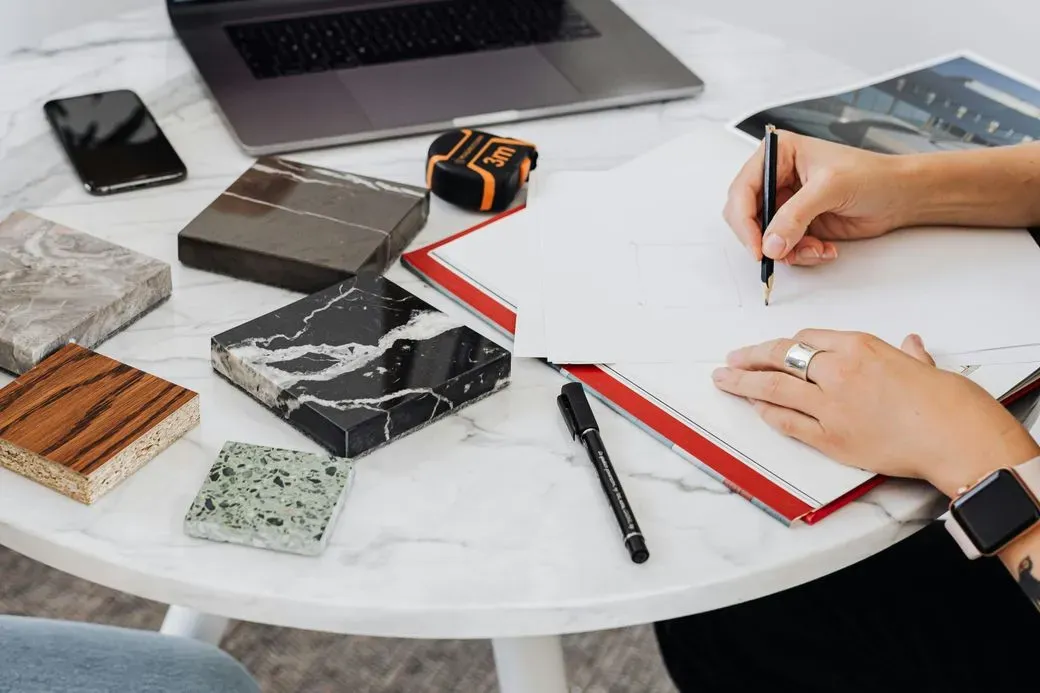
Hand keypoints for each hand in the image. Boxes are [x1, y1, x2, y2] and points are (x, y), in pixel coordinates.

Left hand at [711, 330, 1039, 496]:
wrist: (955, 436)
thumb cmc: (946, 402)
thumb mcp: (923, 365)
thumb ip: (908, 355)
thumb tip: (909, 345)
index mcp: (859, 347)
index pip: (806, 338)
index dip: (785, 344)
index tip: (772, 349)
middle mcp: (838, 371)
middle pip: (780, 357)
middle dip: (750, 357)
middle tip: (731, 359)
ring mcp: (830, 406)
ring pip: (774, 388)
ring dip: (743, 383)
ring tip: (724, 380)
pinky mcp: (829, 438)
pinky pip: (788, 423)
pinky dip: (768, 414)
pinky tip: (755, 408)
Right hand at [723, 131, 911, 265]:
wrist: (900, 196)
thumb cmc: (872, 175)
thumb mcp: (830, 188)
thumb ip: (795, 215)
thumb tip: (770, 242)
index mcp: (778, 155)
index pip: (743, 190)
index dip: (744, 221)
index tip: (757, 246)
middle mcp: (777, 178)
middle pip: (746, 216)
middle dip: (765, 239)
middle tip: (781, 254)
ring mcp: (786, 203)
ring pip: (765, 237)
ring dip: (789, 250)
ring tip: (816, 248)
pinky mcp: (798, 225)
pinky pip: (784, 248)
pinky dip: (801, 254)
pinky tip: (824, 248)